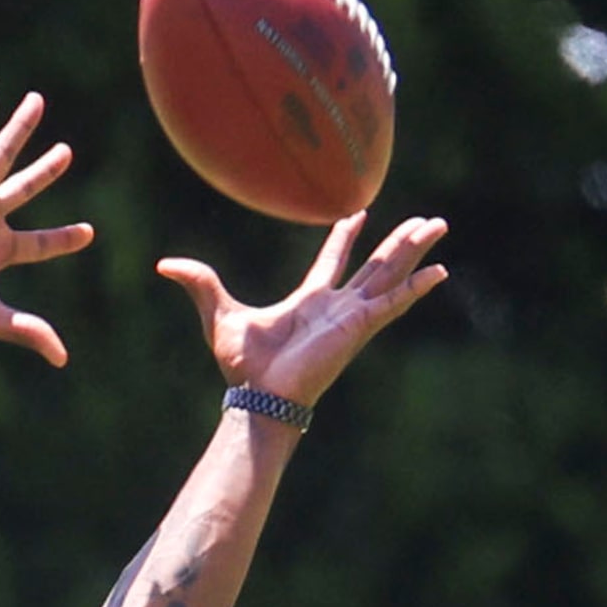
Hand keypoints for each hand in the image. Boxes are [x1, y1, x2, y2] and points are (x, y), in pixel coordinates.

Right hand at [0, 84, 95, 365]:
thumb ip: (27, 330)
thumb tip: (63, 358)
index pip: (38, 243)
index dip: (63, 239)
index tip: (88, 233)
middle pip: (23, 188)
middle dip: (45, 171)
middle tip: (67, 152)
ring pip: (0, 157)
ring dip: (19, 131)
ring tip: (38, 102)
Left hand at [158, 213, 448, 406]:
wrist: (259, 393)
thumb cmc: (242, 365)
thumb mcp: (218, 313)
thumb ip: (199, 284)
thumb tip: (164, 264)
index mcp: (309, 300)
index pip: (333, 262)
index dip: (345, 238)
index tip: (357, 213)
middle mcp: (337, 306)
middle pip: (375, 265)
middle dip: (399, 242)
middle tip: (424, 220)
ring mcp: (352, 315)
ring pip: (390, 273)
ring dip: (414, 250)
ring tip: (438, 225)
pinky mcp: (360, 325)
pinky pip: (395, 302)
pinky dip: (417, 287)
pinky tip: (442, 273)